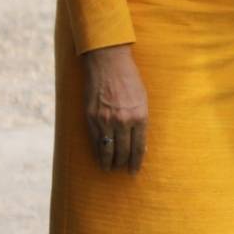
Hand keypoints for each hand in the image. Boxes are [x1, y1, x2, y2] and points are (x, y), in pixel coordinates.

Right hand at [82, 44, 147, 174]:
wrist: (108, 63)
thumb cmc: (129, 79)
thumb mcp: (143, 99)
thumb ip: (141, 120)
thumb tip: (139, 142)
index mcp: (140, 116)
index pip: (139, 147)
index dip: (137, 161)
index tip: (134, 170)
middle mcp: (123, 121)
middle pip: (123, 151)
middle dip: (124, 163)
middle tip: (124, 170)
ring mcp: (105, 120)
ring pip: (107, 149)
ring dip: (109, 162)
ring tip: (109, 169)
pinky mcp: (91, 118)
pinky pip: (95, 141)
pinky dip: (98, 151)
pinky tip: (100, 157)